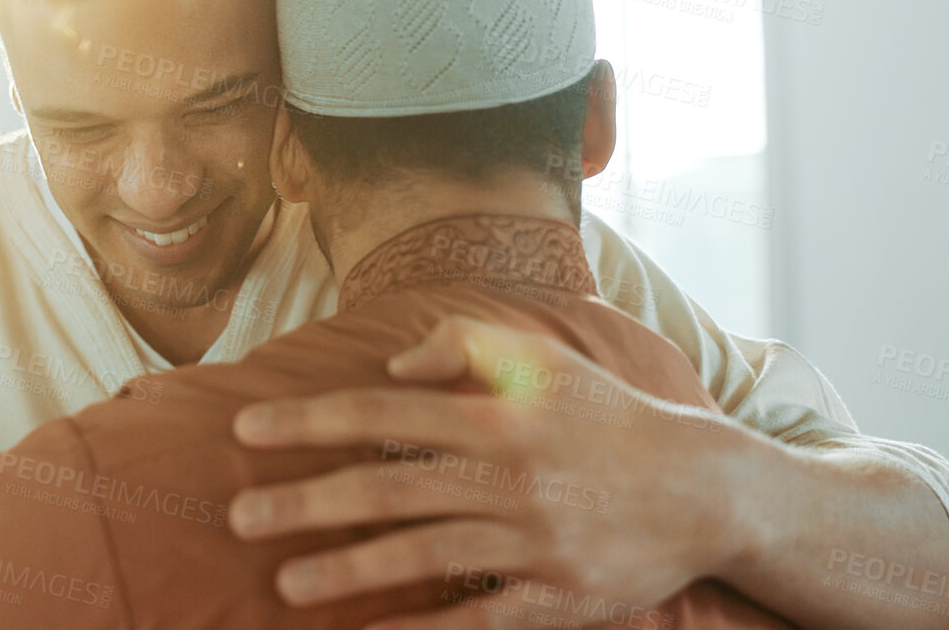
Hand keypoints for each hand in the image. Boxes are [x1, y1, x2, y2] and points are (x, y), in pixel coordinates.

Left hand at [228, 316, 762, 628]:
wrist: (708, 490)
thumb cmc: (610, 416)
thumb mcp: (545, 359)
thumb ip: (464, 346)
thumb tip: (391, 367)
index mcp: (499, 415)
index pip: (382, 414)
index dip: (310, 421)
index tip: (246, 432)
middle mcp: (510, 476)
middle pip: (390, 488)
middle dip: (308, 502)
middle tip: (239, 516)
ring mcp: (533, 541)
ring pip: (423, 556)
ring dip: (349, 570)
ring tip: (287, 582)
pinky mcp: (556, 597)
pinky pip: (476, 618)